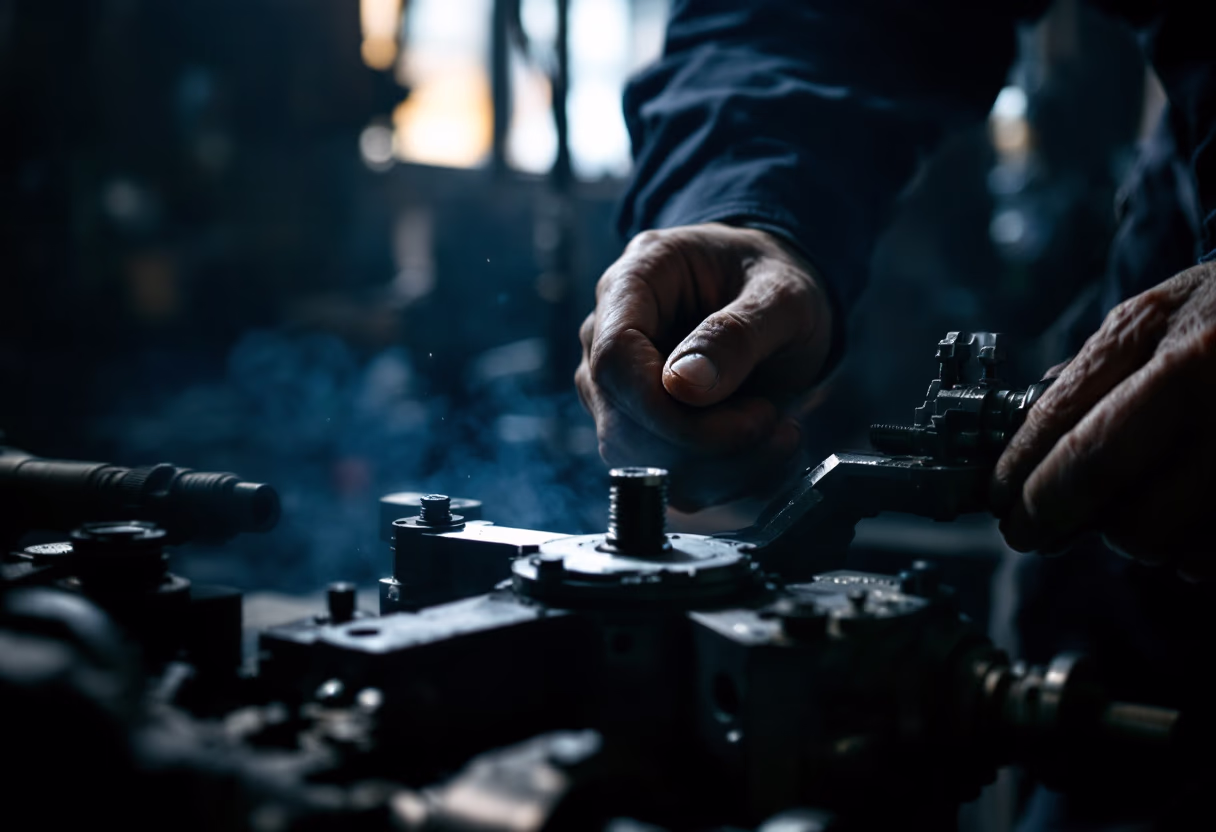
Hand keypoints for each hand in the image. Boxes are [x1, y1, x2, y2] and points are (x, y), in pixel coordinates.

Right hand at [575, 223, 833, 510]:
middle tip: (773, 421)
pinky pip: (666, 478)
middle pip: (622, 421)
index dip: (666, 407)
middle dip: (705, 444)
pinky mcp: (638, 429)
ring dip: (719, 467)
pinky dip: (723, 480)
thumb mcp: (780, 293)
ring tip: (778, 430)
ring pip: (640, 461)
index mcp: (634, 281)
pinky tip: (763, 449)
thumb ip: (737, 333)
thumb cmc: (773, 280)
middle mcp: (607, 337)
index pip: (614, 360)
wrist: (776, 299)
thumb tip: (684, 386)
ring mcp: (616, 389)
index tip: (744, 422)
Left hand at [991, 262, 1215, 579]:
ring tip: (1129, 518)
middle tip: (1031, 530)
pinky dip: (1189, 555)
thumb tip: (1026, 445)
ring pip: (1154, 529)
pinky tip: (1187, 532)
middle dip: (1049, 514)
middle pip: (1099, 480)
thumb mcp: (1156, 314)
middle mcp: (1202, 376)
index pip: (1062, 421)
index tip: (1000, 500)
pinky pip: (1209, 554)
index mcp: (1157, 329)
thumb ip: (1094, 373)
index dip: (1018, 473)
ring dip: (1126, 537)